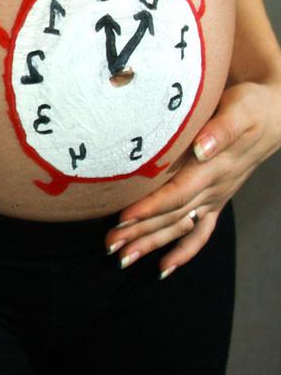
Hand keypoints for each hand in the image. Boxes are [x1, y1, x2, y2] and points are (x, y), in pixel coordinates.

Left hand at [105, 76, 280, 276]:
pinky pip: (201, 232)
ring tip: (122, 258)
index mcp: (214, 168)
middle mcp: (214, 188)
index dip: (150, 207)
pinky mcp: (216, 199)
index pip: (177, 193)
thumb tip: (201, 147)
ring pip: (180, 227)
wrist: (274, 114)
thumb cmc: (251, 106)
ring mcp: (216, 197)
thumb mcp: (239, 110)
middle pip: (172, 216)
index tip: (123, 218)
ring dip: (151, 244)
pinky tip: (164, 268)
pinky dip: (184, 251)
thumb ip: (220, 129)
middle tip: (111, 246)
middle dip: (141, 233)